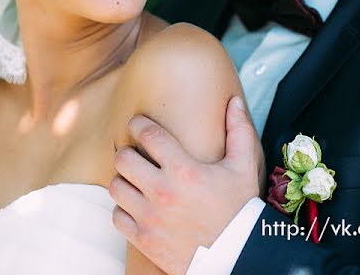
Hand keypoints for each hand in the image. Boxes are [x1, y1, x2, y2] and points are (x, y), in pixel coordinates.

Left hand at [109, 96, 263, 274]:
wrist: (238, 259)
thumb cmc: (240, 211)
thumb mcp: (244, 169)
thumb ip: (238, 131)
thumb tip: (234, 100)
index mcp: (184, 170)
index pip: (147, 135)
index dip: (138, 124)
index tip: (138, 123)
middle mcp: (162, 192)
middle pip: (122, 159)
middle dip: (127, 152)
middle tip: (136, 154)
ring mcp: (150, 217)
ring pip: (116, 186)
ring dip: (124, 180)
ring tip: (136, 179)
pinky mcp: (144, 239)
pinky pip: (117, 216)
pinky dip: (123, 209)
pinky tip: (137, 205)